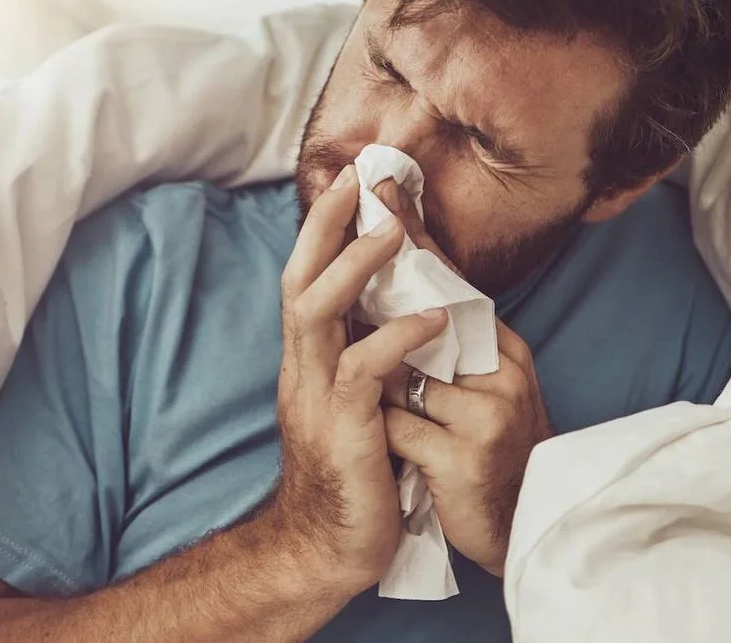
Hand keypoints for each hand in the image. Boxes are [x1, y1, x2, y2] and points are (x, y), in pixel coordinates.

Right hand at [272, 165, 449, 594]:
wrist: (325, 549)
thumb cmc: (353, 472)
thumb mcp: (356, 404)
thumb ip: (365, 356)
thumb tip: (401, 311)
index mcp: (309, 360)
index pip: (306, 280)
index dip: (322, 231)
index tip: (348, 184)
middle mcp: (303, 369)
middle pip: (299, 281)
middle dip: (323, 228)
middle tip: (355, 181)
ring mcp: (317, 397)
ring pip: (318, 314)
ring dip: (354, 270)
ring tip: (393, 234)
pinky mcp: (343, 429)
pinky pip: (363, 372)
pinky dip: (396, 339)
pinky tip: (431, 319)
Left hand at [373, 179, 552, 576]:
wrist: (521, 533)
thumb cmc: (487, 455)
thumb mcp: (478, 391)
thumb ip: (447, 345)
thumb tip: (403, 296)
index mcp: (502, 349)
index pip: (449, 282)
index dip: (411, 234)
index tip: (378, 188)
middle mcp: (502, 371)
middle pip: (426, 317)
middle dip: (382, 297)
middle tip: (353, 254)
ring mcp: (486, 414)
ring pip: (401, 378)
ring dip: (383, 398)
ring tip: (401, 423)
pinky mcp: (464, 457)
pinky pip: (400, 428)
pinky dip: (390, 439)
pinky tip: (402, 460)